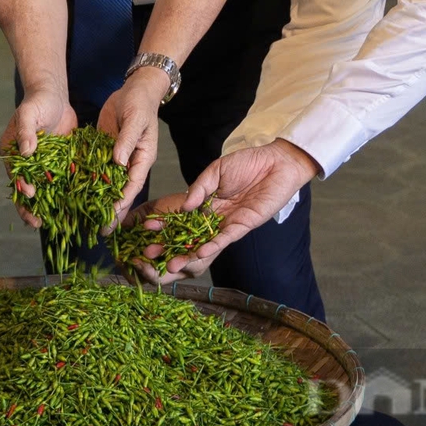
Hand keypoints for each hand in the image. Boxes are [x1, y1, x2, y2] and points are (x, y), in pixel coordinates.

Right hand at [0, 89, 78, 227]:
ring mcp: (43, 166)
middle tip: (38, 223)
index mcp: (12, 153)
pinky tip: (76, 206)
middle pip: (27, 190)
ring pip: (45, 190)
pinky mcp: (59, 165)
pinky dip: (67, 194)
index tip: (30, 196)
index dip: (21, 188)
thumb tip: (26, 152)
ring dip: (49, 206)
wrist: (55, 95)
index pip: (15, 176)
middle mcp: (26, 163)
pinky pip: (62, 182)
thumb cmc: (38, 102)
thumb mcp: (28, 114)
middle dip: (31, 208)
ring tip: (57, 223)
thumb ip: (25, 132)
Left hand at [96, 70, 165, 224]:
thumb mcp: (135, 120)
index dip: (123, 202)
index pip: (133, 185)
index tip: (112, 217)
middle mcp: (130, 162)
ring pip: (107, 184)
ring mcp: (117, 158)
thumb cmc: (139, 103)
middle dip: (111, 211)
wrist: (134, 89)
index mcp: (142, 158)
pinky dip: (89, 182)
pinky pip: (96, 169)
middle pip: (120, 191)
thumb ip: (126, 141)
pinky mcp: (105, 151)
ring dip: (98, 201)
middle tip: (100, 231)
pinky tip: (76, 194)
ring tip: (86, 220)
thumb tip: (117, 162)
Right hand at [149, 139, 321, 281]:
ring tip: (175, 263)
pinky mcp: (244, 225)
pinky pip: (226, 238)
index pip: (182, 216)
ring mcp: (229, 222)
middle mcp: (216, 216)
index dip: (166, 223)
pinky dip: (214, 245)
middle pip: (191, 234)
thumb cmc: (249, 162)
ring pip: (207, 241)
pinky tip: (201, 252)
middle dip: (174, 246)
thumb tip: (184, 205)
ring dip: (191, 253)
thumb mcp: (217, 170)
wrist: (277, 162)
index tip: (147, 230)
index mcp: (207, 201)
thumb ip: (200, 187)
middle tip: (155, 256)